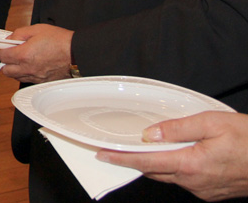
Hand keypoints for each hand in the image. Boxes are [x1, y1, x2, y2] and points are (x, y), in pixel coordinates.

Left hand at [0, 24, 74, 82]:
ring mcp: (35, 77)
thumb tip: (9, 39)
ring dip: (15, 68)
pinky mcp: (43, 82)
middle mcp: (28, 69)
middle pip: (6, 70)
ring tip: (23, 58)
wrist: (77, 53)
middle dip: (6, 61)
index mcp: (24, 55)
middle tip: (12, 52)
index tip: (2, 46)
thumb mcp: (36, 29)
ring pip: (16, 77)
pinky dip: (25, 73)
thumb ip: (18, 34)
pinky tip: (32, 64)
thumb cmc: (60, 40)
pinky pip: (27, 80)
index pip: (1, 56)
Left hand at [96, 112, 247, 200]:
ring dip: (157, 164)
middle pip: (154, 171)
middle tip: (119, 149)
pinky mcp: (213, 193)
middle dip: (135, 161)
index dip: (121, 158)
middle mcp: (194, 183)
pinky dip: (177, 169)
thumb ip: (178, 128)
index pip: (146, 162)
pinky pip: (186, 181)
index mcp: (191, 164)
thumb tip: (151, 133)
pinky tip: (180, 156)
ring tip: (149, 148)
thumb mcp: (213, 123)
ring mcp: (204, 191)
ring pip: (170, 177)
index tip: (103, 154)